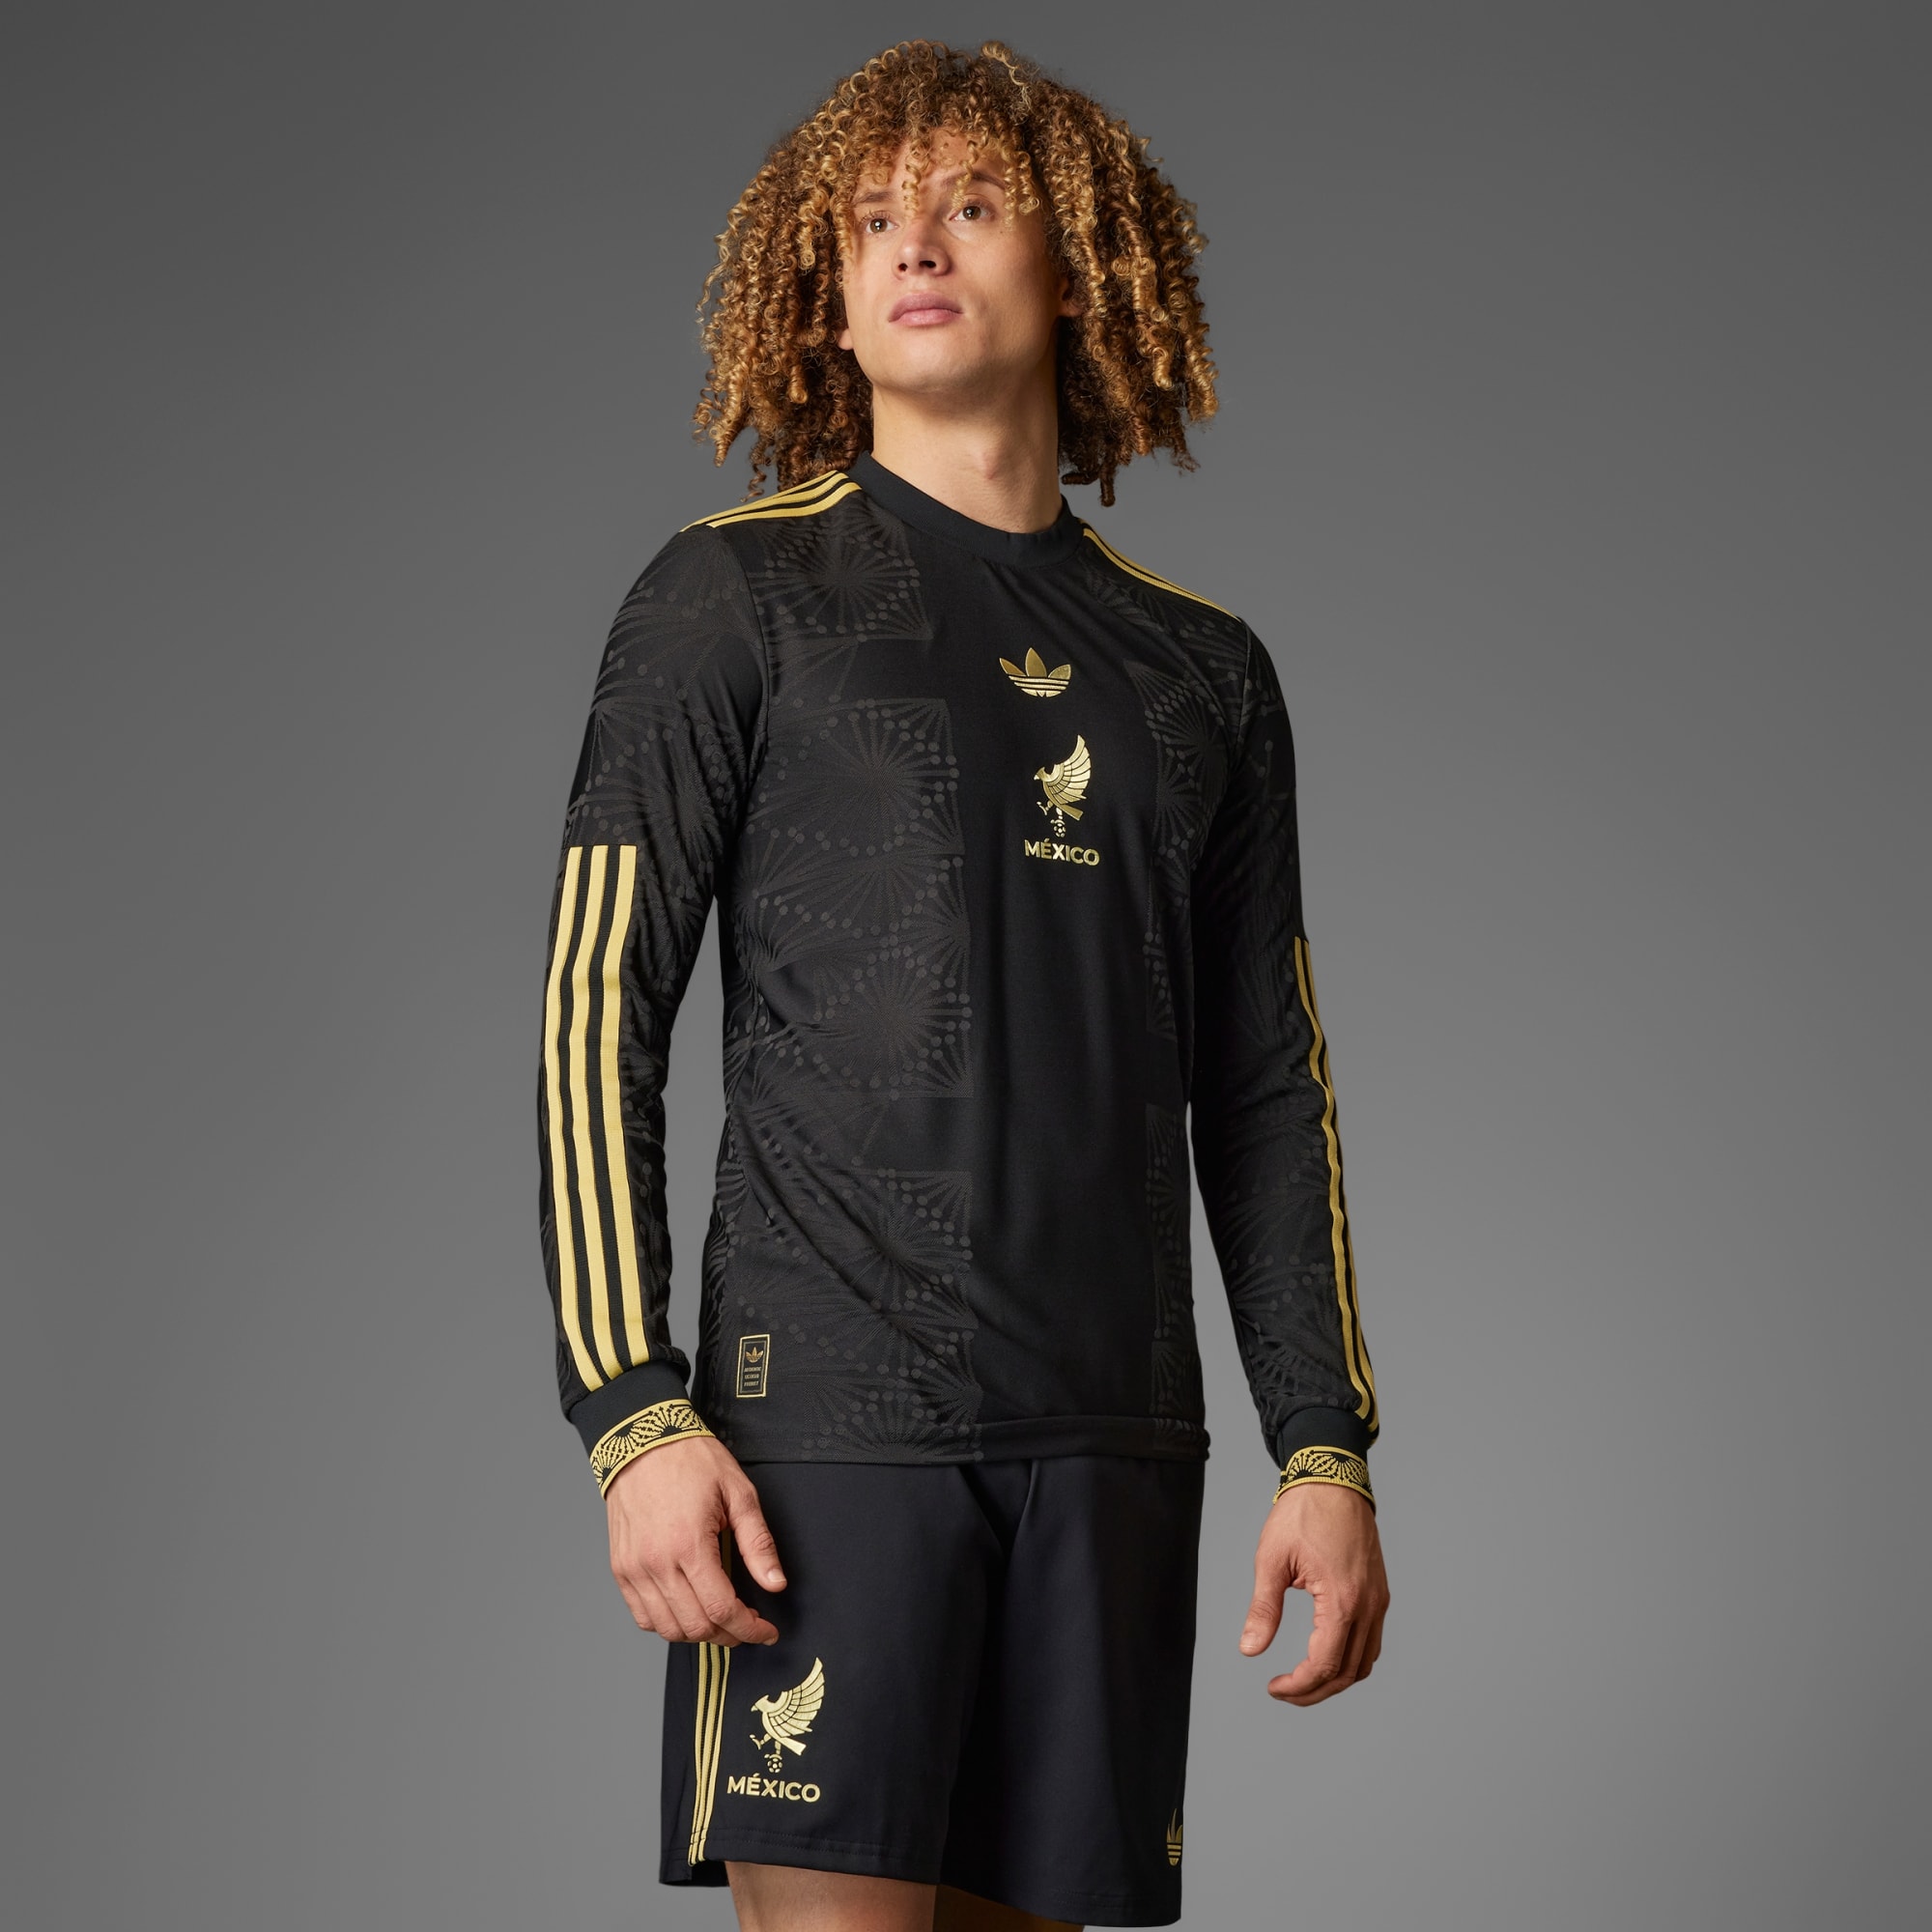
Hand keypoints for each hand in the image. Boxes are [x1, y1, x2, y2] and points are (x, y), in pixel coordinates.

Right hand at [605, 1434, 786, 1646]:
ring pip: (668, 1629)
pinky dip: (667, 1625)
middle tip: (747, 1624)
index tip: (766, 1631)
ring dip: (699, 1634)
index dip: (749, 1629)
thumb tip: (775, 1584)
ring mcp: (634, 1569)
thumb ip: (757, 1543)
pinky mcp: (621, 1568)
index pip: (721, 1609)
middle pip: (695, 1626)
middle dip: (729, 1635)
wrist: (643, 1439)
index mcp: (688, 1545)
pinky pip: (642, 1616)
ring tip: (720, 1620)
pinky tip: (687, 1611)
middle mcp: (656, 1564)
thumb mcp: (738, 1493)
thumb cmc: (691, 1460)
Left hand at [1239, 1482, 1388, 1704]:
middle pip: (1347, 1672)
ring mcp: (1378, 1600)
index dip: (1298, 1686)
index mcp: (1342, 1600)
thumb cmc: (1302, 1513)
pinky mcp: (1379, 1593)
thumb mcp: (1272, 1559)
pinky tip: (1325, 1655)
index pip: (1324, 1664)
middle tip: (1283, 1691)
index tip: (1273, 1687)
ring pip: (1364, 1661)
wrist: (1333, 1479)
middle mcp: (1368, 1605)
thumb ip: (1263, 1609)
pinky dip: (1350, 1658)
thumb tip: (1249, 1649)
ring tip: (1302, 1680)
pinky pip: (1371, 1640)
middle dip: (1314, 1690)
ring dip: (1334, 1679)